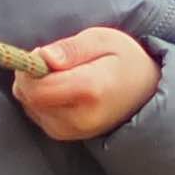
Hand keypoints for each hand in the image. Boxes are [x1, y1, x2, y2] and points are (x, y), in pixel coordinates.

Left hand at [12, 23, 163, 141]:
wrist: (145, 94)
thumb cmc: (124, 60)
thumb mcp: (102, 39)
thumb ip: (70, 48)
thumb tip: (42, 57)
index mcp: (89, 90)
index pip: (36, 88)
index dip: (30, 67)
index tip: (42, 53)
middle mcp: (78, 118)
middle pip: (29, 97)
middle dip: (30, 76)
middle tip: (54, 61)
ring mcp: (71, 131)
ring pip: (29, 105)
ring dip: (36, 86)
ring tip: (63, 75)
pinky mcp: (64, 134)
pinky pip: (36, 113)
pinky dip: (41, 98)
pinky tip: (62, 89)